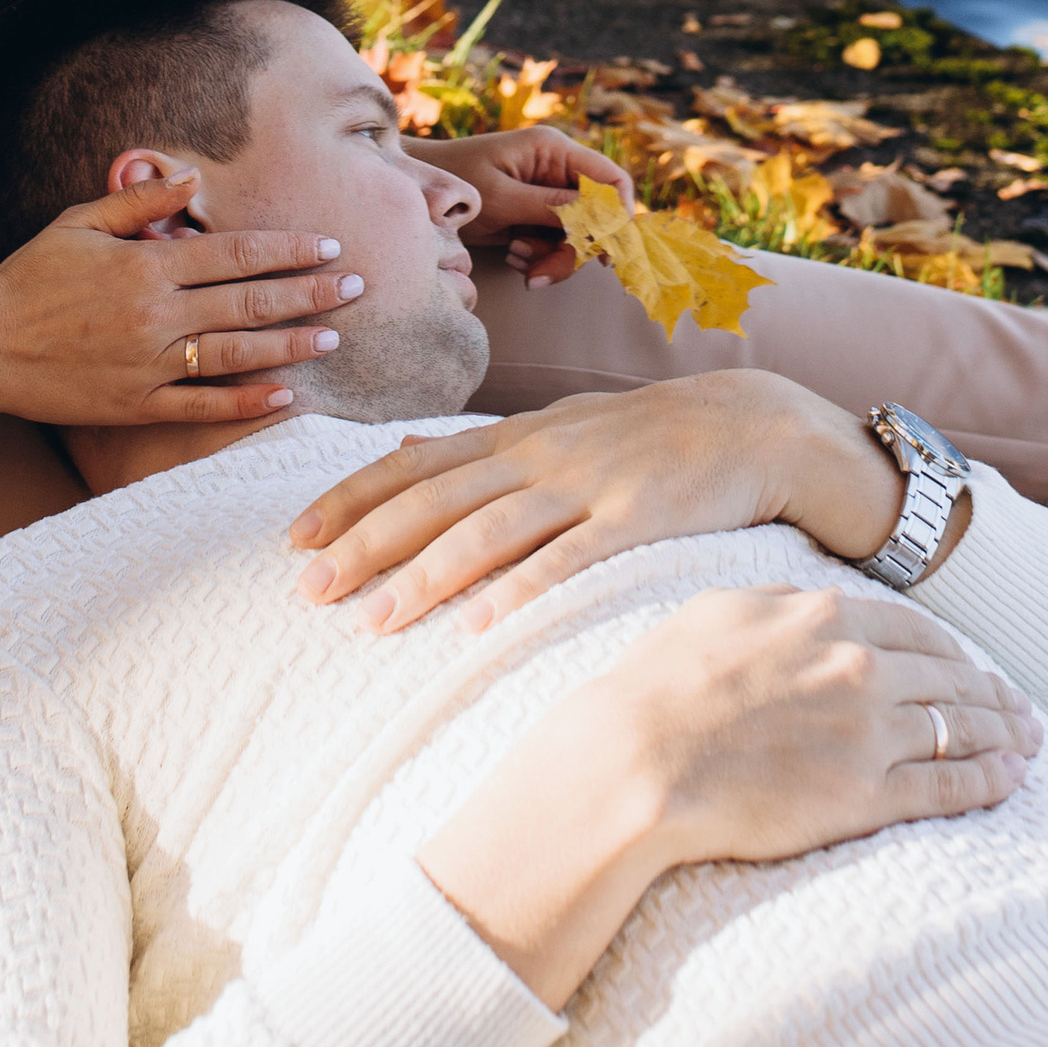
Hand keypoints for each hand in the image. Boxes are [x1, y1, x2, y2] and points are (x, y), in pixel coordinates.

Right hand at [0, 174, 359, 428]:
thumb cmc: (32, 276)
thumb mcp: (81, 222)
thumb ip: (140, 203)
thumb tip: (191, 177)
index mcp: (148, 266)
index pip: (237, 253)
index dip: (289, 249)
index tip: (329, 247)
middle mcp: (157, 315)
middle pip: (250, 302)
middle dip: (310, 292)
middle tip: (355, 287)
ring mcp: (150, 365)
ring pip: (237, 354)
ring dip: (291, 345)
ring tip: (333, 336)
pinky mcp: (137, 406)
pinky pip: (203, 407)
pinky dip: (246, 404)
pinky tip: (284, 397)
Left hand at [292, 371, 901, 632]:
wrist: (753, 423)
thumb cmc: (646, 435)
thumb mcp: (554, 428)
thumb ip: (476, 448)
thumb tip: (398, 451)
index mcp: (514, 437)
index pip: (413, 466)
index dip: (351, 499)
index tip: (295, 539)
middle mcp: (538, 455)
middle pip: (435, 501)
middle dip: (366, 545)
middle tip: (307, 589)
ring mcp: (587, 485)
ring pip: (488, 532)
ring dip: (424, 577)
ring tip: (373, 620)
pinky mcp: (636, 519)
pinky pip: (567, 558)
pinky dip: (518, 589)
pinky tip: (477, 623)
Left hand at [423, 127, 635, 283]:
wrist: (423, 194)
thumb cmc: (455, 178)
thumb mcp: (502, 196)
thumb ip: (550, 206)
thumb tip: (598, 217)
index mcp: (554, 151)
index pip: (610, 178)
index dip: (618, 213)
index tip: (605, 247)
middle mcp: (557, 171)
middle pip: (596, 217)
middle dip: (574, 250)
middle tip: (544, 274)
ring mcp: (548, 196)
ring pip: (577, 238)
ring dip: (553, 259)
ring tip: (520, 263)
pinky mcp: (536, 218)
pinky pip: (555, 246)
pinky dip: (539, 259)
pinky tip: (513, 257)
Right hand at [606, 584, 1039, 867]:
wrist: (638, 758)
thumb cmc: (660, 685)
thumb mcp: (717, 611)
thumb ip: (778, 604)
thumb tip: (809, 601)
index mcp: (823, 616)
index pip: (916, 630)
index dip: (954, 652)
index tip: (972, 667)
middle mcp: (858, 666)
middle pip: (950, 676)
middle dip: (993, 692)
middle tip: (1023, 708)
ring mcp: (868, 731)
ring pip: (960, 726)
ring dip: (1005, 734)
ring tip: (1031, 744)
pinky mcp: (866, 795)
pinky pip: (948, 785)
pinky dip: (988, 781)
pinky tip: (1010, 780)